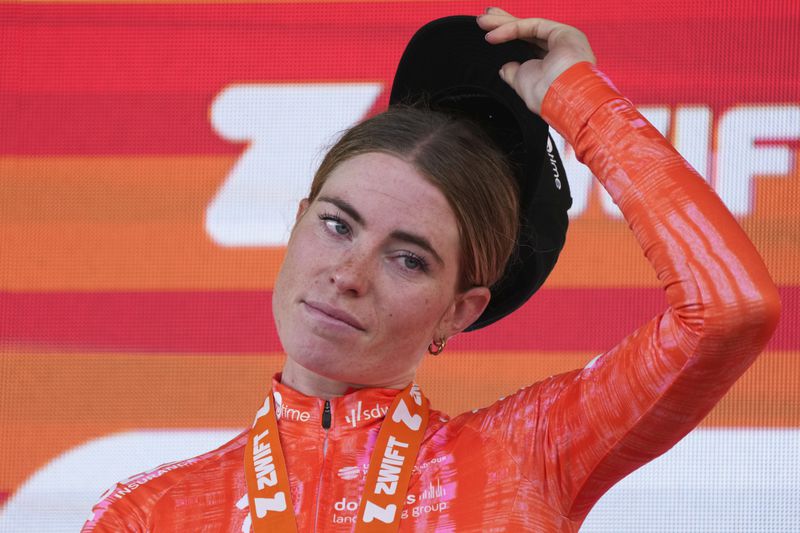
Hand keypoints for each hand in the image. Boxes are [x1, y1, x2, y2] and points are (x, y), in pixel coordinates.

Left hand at [477, 7, 595, 114]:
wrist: (563, 98)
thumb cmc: (546, 96)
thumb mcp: (521, 83)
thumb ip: (514, 73)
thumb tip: (505, 68)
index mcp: (551, 65)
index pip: (526, 47)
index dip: (507, 39)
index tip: (489, 37)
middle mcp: (559, 51)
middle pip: (527, 33)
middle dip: (503, 24)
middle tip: (483, 21)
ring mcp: (563, 40)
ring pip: (529, 27)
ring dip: (504, 23)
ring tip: (483, 22)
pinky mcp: (563, 32)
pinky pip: (532, 26)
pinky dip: (512, 28)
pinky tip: (494, 34)